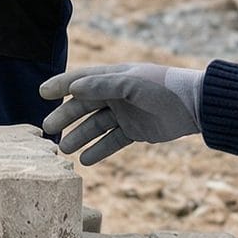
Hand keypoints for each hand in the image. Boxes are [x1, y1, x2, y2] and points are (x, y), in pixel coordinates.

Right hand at [38, 62, 203, 164]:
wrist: (195, 106)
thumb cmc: (162, 87)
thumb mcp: (130, 83)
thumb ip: (101, 85)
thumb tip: (72, 88)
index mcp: (113, 76)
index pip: (81, 80)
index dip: (61, 85)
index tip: (42, 93)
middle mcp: (116, 94)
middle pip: (84, 106)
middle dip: (65, 117)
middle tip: (48, 130)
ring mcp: (125, 113)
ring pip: (95, 126)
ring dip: (79, 136)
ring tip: (64, 149)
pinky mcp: (135, 131)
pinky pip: (112, 141)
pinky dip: (99, 150)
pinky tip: (86, 160)